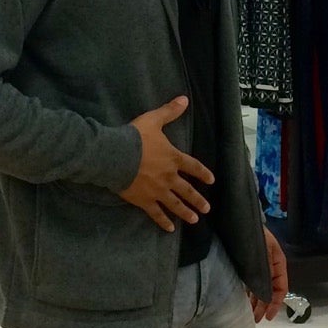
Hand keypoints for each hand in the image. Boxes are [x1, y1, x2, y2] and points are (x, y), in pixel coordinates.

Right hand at [120, 96, 214, 232]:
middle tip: (207, 208)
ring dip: (186, 212)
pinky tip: (170, 229)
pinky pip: (156, 214)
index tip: (211, 181)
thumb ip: (169, 111)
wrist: (116, 156)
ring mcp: (157, 191)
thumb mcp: (153, 120)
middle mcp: (169, 177)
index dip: (203, 173)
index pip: (193, 167)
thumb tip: (184, 98)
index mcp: (173, 158)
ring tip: (195, 219)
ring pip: (175, 204)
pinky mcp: (144, 200)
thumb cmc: (135, 137)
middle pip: (187, 190)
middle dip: (198, 199)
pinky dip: (163, 221)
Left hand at [250, 227, 288, 322]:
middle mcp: (269, 268)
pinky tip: (243, 302)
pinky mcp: (246, 266)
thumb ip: (266, 269)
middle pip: (269, 291)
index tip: (269, 316)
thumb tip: (265, 292)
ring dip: (256, 302)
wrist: (238, 221)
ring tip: (250, 315)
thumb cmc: (254, 234)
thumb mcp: (264, 250)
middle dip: (264, 306)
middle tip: (256, 319)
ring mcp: (258, 267)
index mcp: (277, 263)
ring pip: (259, 289)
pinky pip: (249, 283)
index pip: (281, 288)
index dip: (276, 303)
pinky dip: (248, 293)